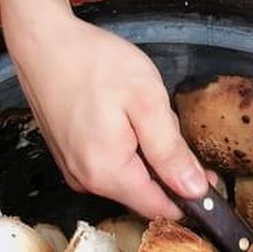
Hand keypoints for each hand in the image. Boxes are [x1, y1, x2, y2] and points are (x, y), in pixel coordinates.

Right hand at [6, 9, 208, 220]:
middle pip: (143, 194)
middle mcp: (86, 181)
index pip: (160, 208)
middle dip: (167, 170)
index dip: (190, 197)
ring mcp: (73, 169)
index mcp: (108, 173)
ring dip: (145, 157)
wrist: (44, 42)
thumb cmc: (94, 64)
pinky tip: (123, 118)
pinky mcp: (68, 156)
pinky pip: (107, 165)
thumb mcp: (147, 101)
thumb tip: (193, 190)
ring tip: (143, 115)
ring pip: (127, 178)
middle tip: (172, 127)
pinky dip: (125, 149)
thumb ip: (171, 152)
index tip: (208, 174)